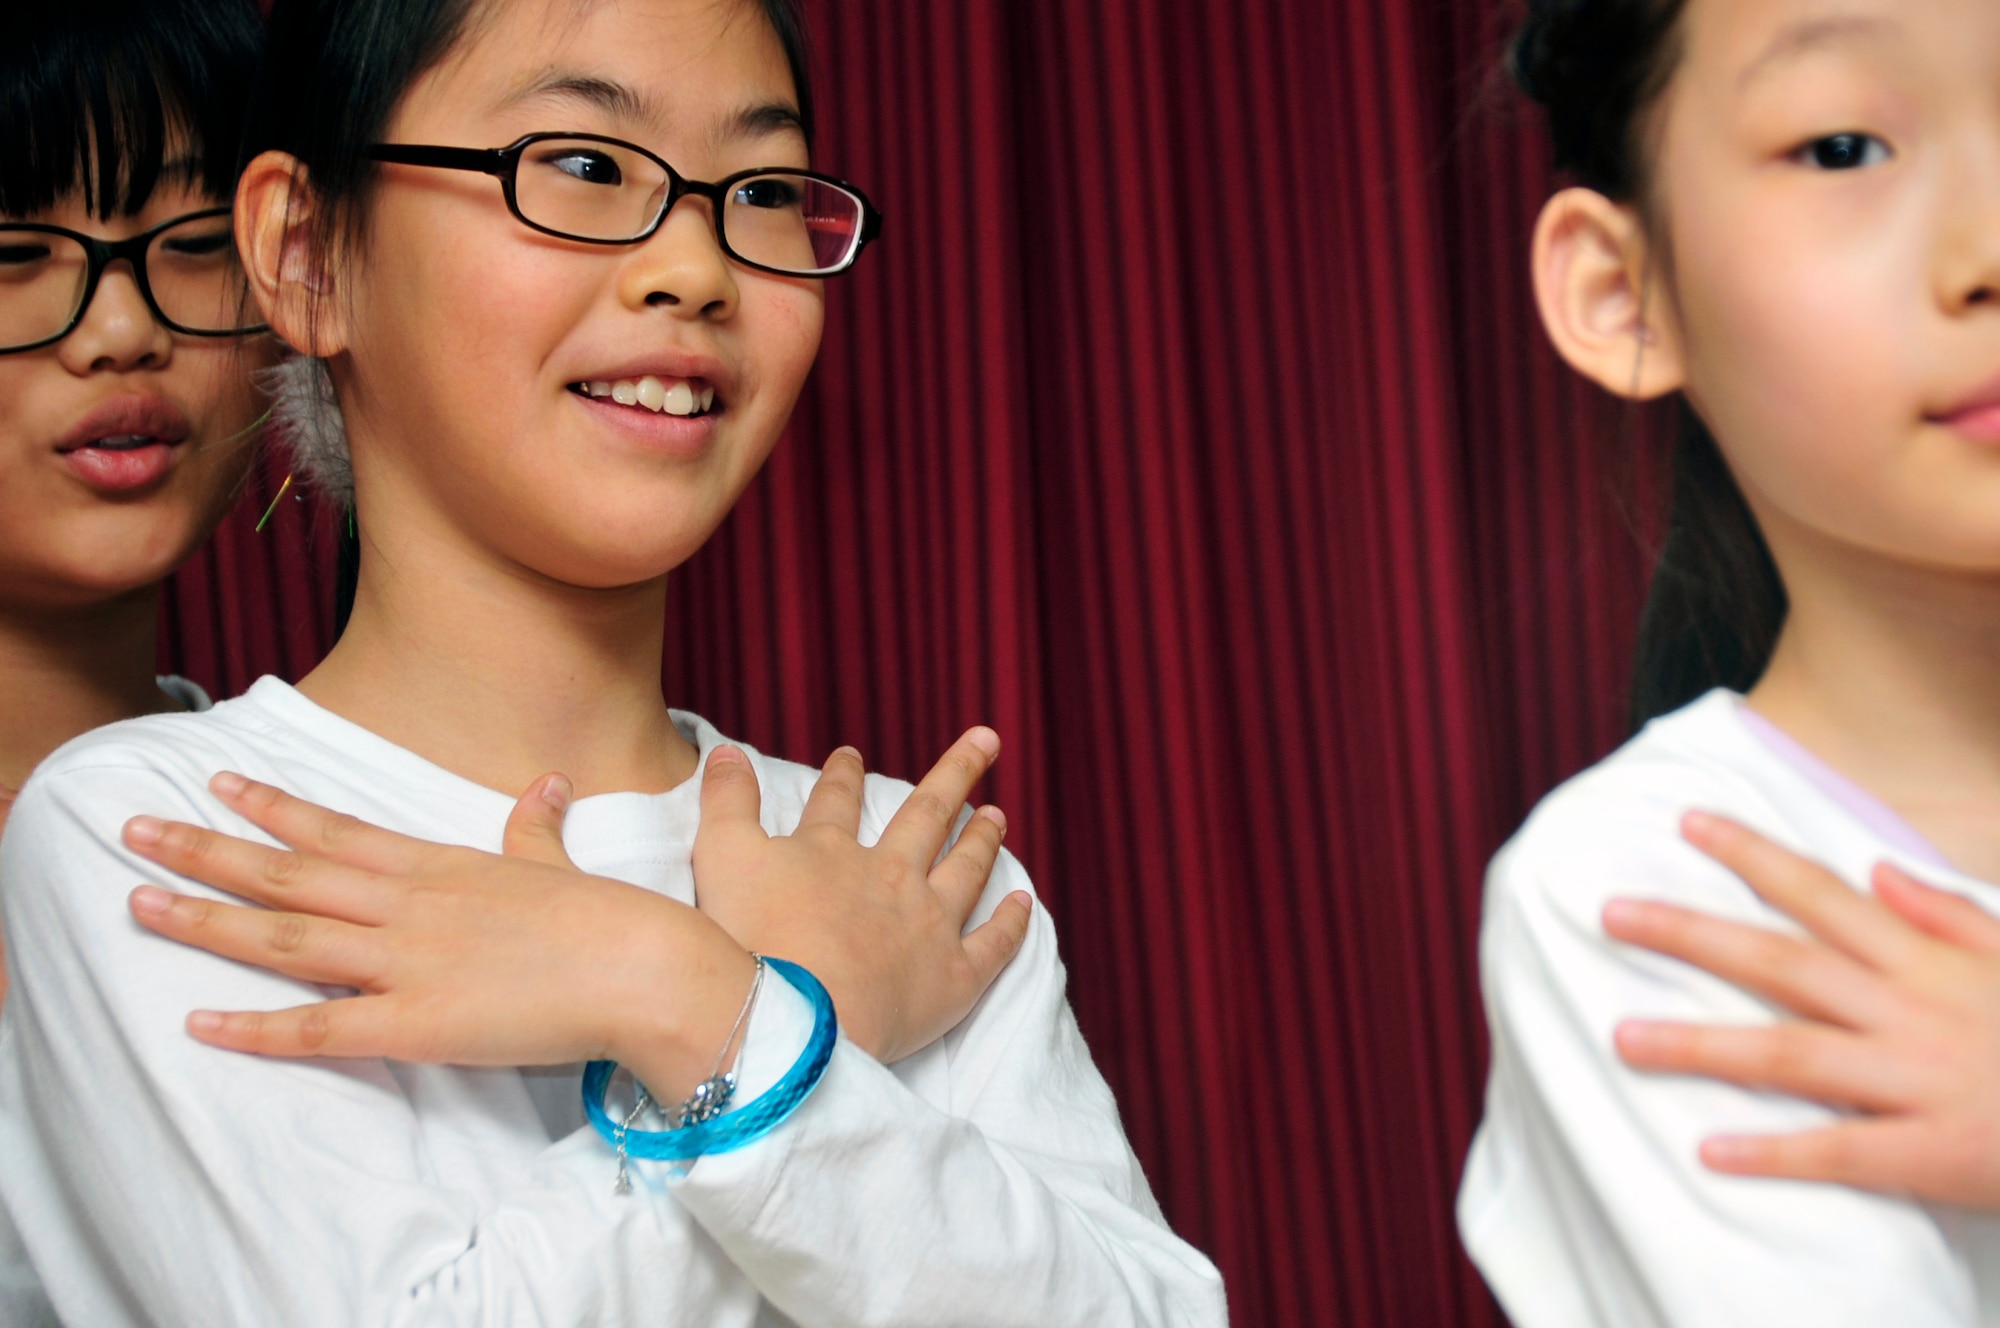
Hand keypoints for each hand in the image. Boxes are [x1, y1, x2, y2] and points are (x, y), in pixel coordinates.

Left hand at [121, 773, 753, 1100]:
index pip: (338, 830)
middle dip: (207, 852)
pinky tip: (203, 1023)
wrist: (645, 969)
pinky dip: (257, 1029)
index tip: (220, 782)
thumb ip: (536, 828)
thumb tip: (543, 786)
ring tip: (141, 904)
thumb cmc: (612, 920)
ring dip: (208, 922)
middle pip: (289, 875)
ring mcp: (408, 962)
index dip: (275, 807)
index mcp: (443, 866)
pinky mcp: (416, 1024)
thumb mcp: (563, 865)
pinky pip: (321, 1028)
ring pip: (287, 938)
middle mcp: (410, 905)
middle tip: (136, 831)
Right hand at [693, 730, 1033, 1063]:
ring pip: (965, 868)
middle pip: (926, 814)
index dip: (843, 775)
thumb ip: (725, 801)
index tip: (851, 756)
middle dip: (955, 773)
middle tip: (985, 740)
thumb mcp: (720, 857)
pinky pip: (991, 944)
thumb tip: (724, 751)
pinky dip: (1010, 923)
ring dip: (982, 838)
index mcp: (831, 851)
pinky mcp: (952, 979)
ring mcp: (927, 925)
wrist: (797, 1020)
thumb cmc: (751, 941)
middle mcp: (889, 877)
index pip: (837, 802)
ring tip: (997, 815)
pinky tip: (1023, 904)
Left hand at [1605, 811, 1999, 1205]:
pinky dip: (1774, 1150)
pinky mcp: (1934, 1154)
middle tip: (1611, 914)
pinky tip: (1709, 1149)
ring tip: (1621, 1038)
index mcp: (1930, 961)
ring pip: (1791, 1054)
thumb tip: (1878, 869)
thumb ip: (1951, 914)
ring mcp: (1919, 1081)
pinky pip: (1842, 1151)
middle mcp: (1912, 1009)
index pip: (1824, 894)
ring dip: (1701, 1047)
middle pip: (1783, 963)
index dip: (1754, 855)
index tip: (1687, 821)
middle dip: (1692, 934)